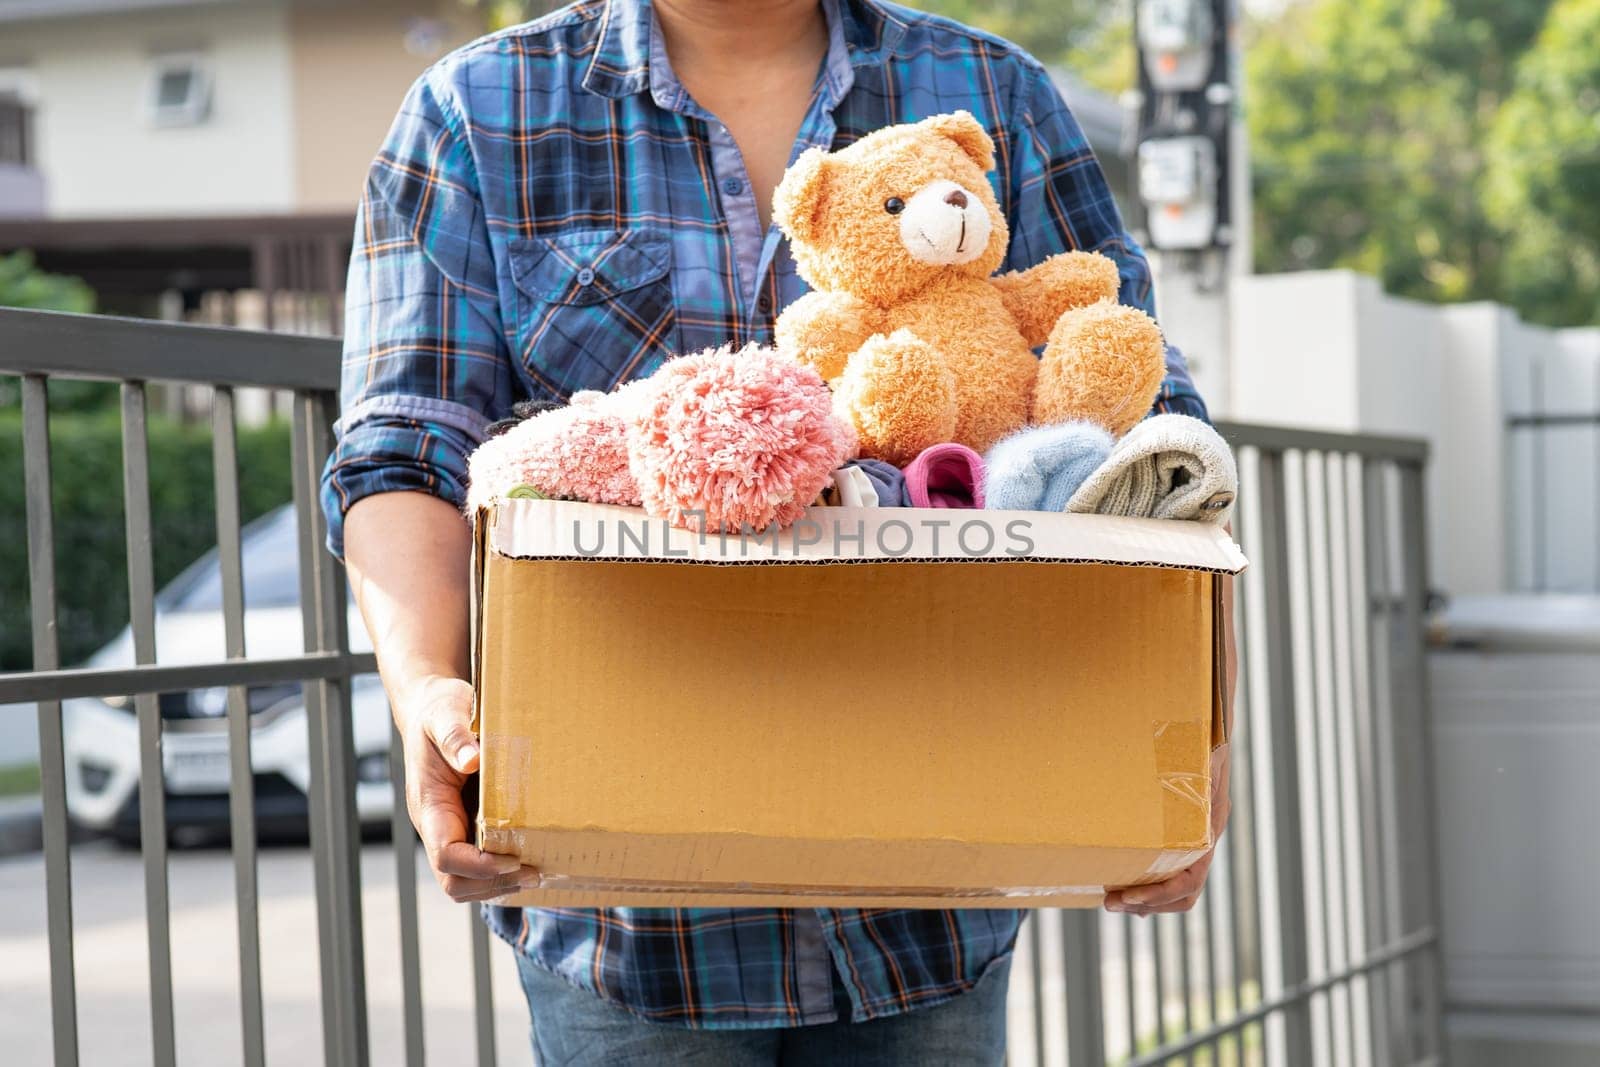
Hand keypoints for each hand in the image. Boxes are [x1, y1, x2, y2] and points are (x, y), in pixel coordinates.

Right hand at [399, 674, 540, 901]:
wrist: (433, 709)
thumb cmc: (438, 711)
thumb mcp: (444, 714)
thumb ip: (454, 736)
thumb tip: (473, 759)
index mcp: (429, 805)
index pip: (445, 854)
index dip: (478, 866)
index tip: (513, 859)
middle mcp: (438, 825)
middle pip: (454, 880)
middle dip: (493, 884)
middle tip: (535, 873)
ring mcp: (452, 828)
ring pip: (466, 880)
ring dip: (500, 885)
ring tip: (538, 873)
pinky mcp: (468, 826)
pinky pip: (480, 864)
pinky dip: (504, 873)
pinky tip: (534, 862)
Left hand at [1103, 741, 1230, 914]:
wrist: (1214, 732)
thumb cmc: (1204, 738)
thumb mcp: (1199, 751)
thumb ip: (1191, 769)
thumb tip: (1179, 771)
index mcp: (1209, 829)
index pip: (1190, 881)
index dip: (1159, 894)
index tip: (1128, 898)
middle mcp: (1204, 841)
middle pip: (1183, 895)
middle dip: (1147, 904)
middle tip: (1108, 902)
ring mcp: (1195, 841)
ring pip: (1177, 889)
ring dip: (1145, 900)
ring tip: (1111, 900)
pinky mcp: (1182, 837)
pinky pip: (1170, 873)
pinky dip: (1148, 885)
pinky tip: (1124, 886)